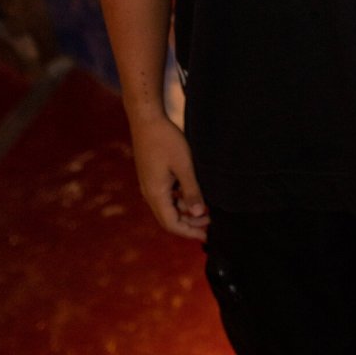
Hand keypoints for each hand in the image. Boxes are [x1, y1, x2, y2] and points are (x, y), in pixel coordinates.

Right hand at [129, 114, 209, 238]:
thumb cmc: (166, 140)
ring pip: (167, 207)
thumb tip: (198, 214)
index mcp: (156, 194)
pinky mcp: (151, 176)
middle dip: (189, 224)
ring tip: (204, 209)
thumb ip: (191, 190)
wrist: (146, 119)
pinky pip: (165, 195)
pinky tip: (191, 193)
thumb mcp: (184, 166)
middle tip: (209, 223)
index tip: (206, 236)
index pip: (172, 224)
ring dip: (185, 211)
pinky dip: (178, 199)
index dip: (189, 232)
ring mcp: (149, 184)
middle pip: (169, 218)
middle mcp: (149, 193)